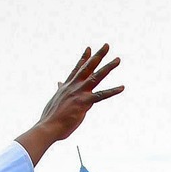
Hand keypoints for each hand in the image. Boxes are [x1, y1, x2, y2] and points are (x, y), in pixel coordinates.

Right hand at [18, 45, 122, 163]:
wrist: (48, 126)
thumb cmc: (51, 117)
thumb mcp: (55, 99)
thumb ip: (60, 89)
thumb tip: (59, 82)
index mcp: (67, 85)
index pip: (77, 68)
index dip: (84, 58)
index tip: (89, 48)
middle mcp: (74, 85)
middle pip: (88, 67)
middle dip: (98, 55)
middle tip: (106, 45)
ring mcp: (79, 92)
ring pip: (97, 76)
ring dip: (108, 67)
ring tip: (118, 59)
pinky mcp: (84, 102)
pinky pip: (102, 95)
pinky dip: (112, 91)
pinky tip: (122, 87)